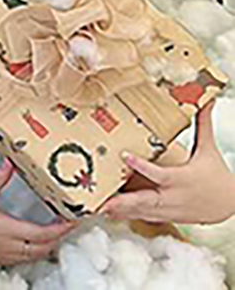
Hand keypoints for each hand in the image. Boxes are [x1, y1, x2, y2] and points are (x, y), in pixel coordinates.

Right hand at [0, 160, 76, 264]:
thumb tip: (10, 163)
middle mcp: (7, 245)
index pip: (43, 234)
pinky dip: (33, 253)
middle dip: (59, 238)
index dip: (61, 228)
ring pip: (34, 257)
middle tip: (68, 226)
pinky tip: (31, 244)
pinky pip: (21, 260)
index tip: (72, 219)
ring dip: (47, 247)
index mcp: (5, 228)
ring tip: (55, 234)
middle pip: (43, 249)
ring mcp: (1, 254)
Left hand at [100, 102, 234, 224]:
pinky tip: (107, 212)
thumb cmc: (217, 175)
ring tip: (96, 207)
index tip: (124, 155)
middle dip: (124, 202)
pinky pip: (143, 217)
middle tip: (102, 200)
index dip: (141, 165)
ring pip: (141, 212)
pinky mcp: (165, 217)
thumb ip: (202, 125)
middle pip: (146, 200)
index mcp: (181, 178)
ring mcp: (169, 210)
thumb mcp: (209, 150)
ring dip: (119, 210)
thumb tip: (205, 100)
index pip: (159, 172)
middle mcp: (173, 196)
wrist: (231, 204)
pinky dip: (125, 215)